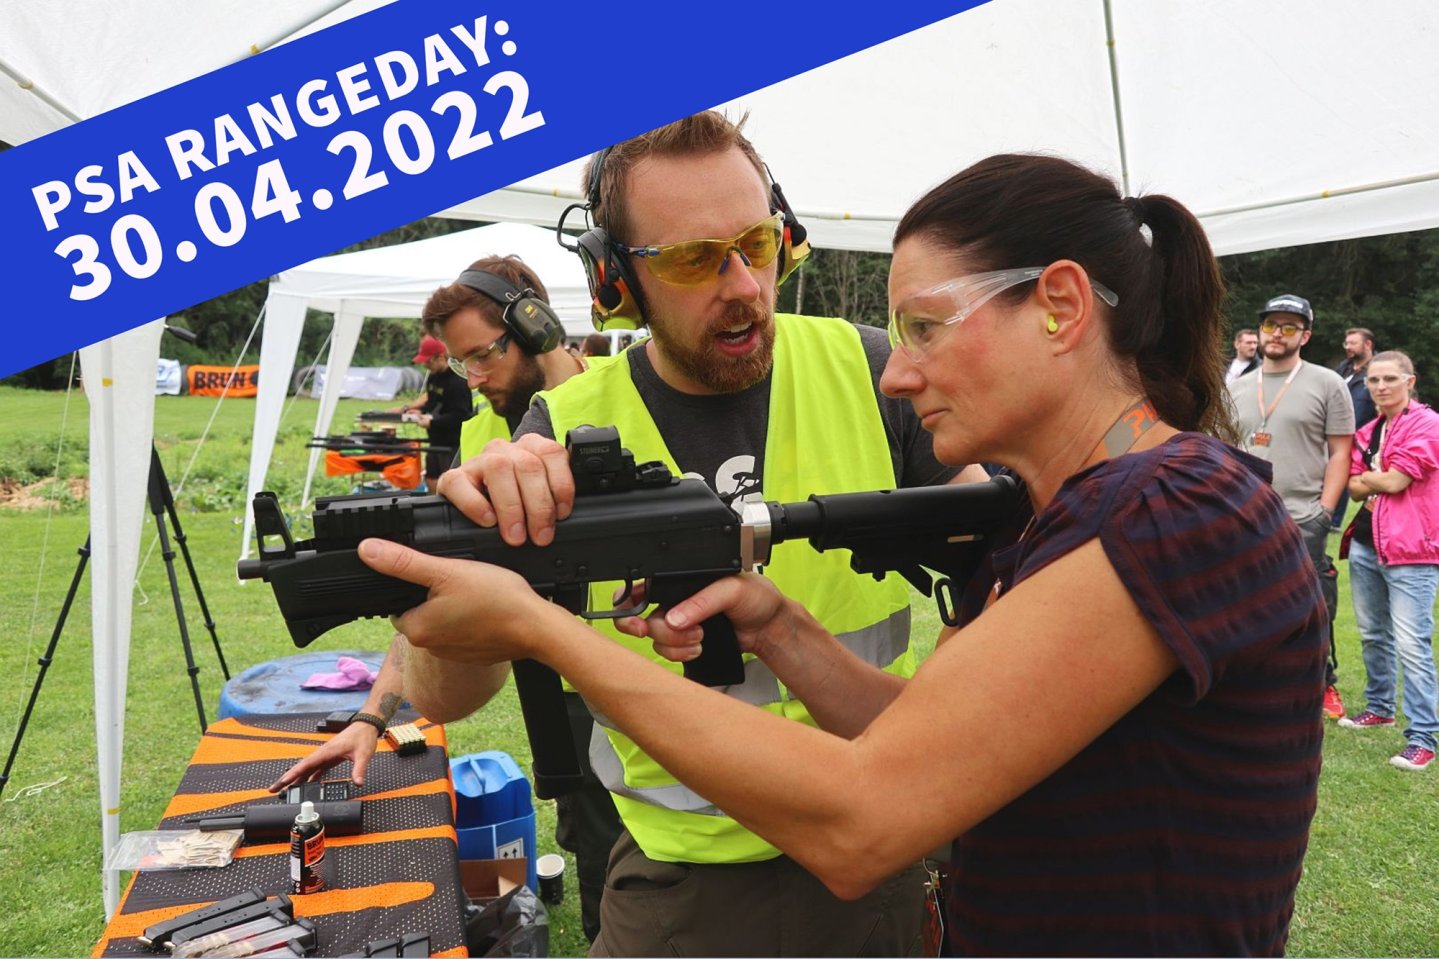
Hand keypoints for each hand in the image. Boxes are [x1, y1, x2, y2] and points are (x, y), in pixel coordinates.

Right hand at [268, 722, 379, 790]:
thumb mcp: (363, 754)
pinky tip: (306, 785)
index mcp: (326, 752)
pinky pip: (316, 770)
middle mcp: (322, 754)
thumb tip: (358, 783)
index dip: (292, 775)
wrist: (366, 726)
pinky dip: (310, 778)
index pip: (305, 765)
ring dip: (296, 780)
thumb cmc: (363, 736)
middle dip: (287, 779)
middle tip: (274, 789)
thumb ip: (359, 769)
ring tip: (285, 791)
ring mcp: (325, 756)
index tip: (281, 783)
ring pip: (307, 769)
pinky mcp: (330, 758)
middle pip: (301, 768)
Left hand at [358, 537, 544, 663]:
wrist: (537, 628)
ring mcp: (454, 653)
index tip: (434, 571)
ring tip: (477, 591)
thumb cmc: (496, 600)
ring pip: (444, 620)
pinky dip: (472, 619)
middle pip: (420, 609)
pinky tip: (488, 607)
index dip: (413, 581)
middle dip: (435, 593)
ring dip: (454, 606)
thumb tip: (367, 550)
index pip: (397, 601)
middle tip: (460, 578)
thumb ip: (404, 562)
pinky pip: (464, 632)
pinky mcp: (474, 655)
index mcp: (416, 629)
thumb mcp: (446, 571)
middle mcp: (430, 646)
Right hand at [438, 435, 574, 545]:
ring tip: (516, 535)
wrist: (475, 509)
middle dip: (538, 505)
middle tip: (540, 536)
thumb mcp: (539, 499)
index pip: (552, 453)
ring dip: (511, 506)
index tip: (562, 514)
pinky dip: (475, 504)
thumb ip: (554, 500)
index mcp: (532, 448)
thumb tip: (566, 519)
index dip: (561, 485)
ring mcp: (478, 461)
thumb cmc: (515, 507)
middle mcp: (505, 449)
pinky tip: (488, 521)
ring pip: (498, 468)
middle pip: (528, 466)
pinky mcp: (452, 478)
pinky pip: (459, 483)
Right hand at [616, 573, 788, 663]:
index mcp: (680, 580)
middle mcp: (675, 601)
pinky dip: (681, 654)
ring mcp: (680, 624)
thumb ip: (702, 601)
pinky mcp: (686, 643)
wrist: (770, 627)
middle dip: (656, 630)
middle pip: (644, 619)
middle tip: (675, 631)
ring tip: (701, 637)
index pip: (641, 587)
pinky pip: (669, 653)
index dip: (628, 604)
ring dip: (676, 643)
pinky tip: (700, 648)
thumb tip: (675, 618)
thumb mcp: (731, 588)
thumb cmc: (756, 597)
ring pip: (655, 639)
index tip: (636, 619)